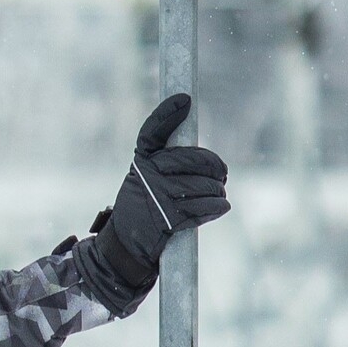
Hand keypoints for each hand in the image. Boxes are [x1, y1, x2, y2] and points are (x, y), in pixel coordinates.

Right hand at [77, 94, 230, 313]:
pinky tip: (221, 206)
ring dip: (217, 192)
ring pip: (204, 186)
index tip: (185, 100)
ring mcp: (159, 197)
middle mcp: (148, 176)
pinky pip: (203, 207)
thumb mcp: (144, 180)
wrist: (126, 246)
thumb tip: (206, 158)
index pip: (153, 131)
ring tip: (219, 195)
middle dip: (215, 167)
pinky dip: (216, 206)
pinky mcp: (169, 219)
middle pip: (194, 160)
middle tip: (221, 174)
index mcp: (141, 162)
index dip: (168, 113)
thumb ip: (166, 164)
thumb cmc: (142, 209)